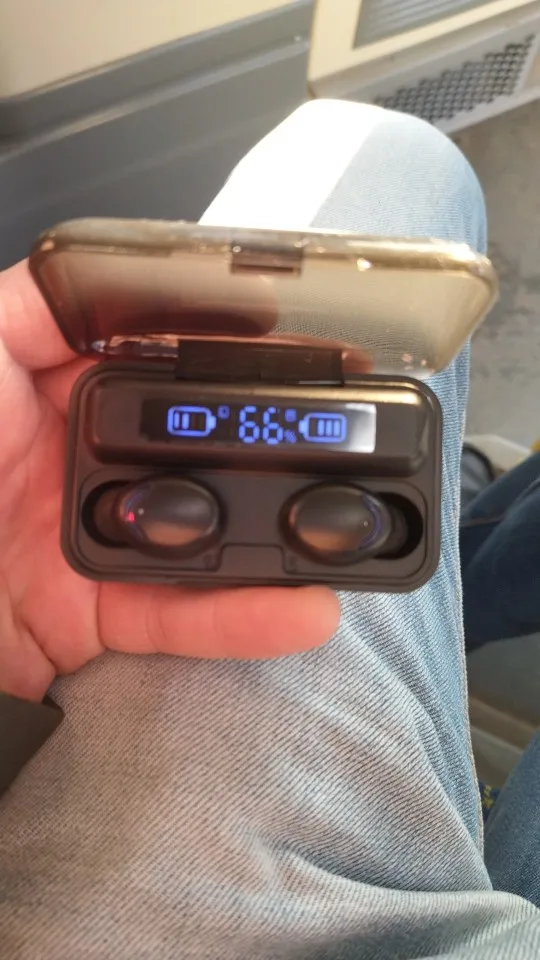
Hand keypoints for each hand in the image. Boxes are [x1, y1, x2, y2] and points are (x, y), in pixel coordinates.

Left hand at [0, 262, 339, 702]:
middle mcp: (81, 461)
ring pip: (203, 535)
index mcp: (50, 391)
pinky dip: (238, 618)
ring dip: (274, 539)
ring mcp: (94, 540)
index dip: (224, 356)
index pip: (157, 365)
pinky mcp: (95, 616)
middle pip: (194, 448)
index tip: (296, 352)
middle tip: (345, 439)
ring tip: (341, 532)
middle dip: (269, 445)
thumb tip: (107, 268)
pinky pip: (179, 617)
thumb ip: (31, 308)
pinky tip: (300, 609)